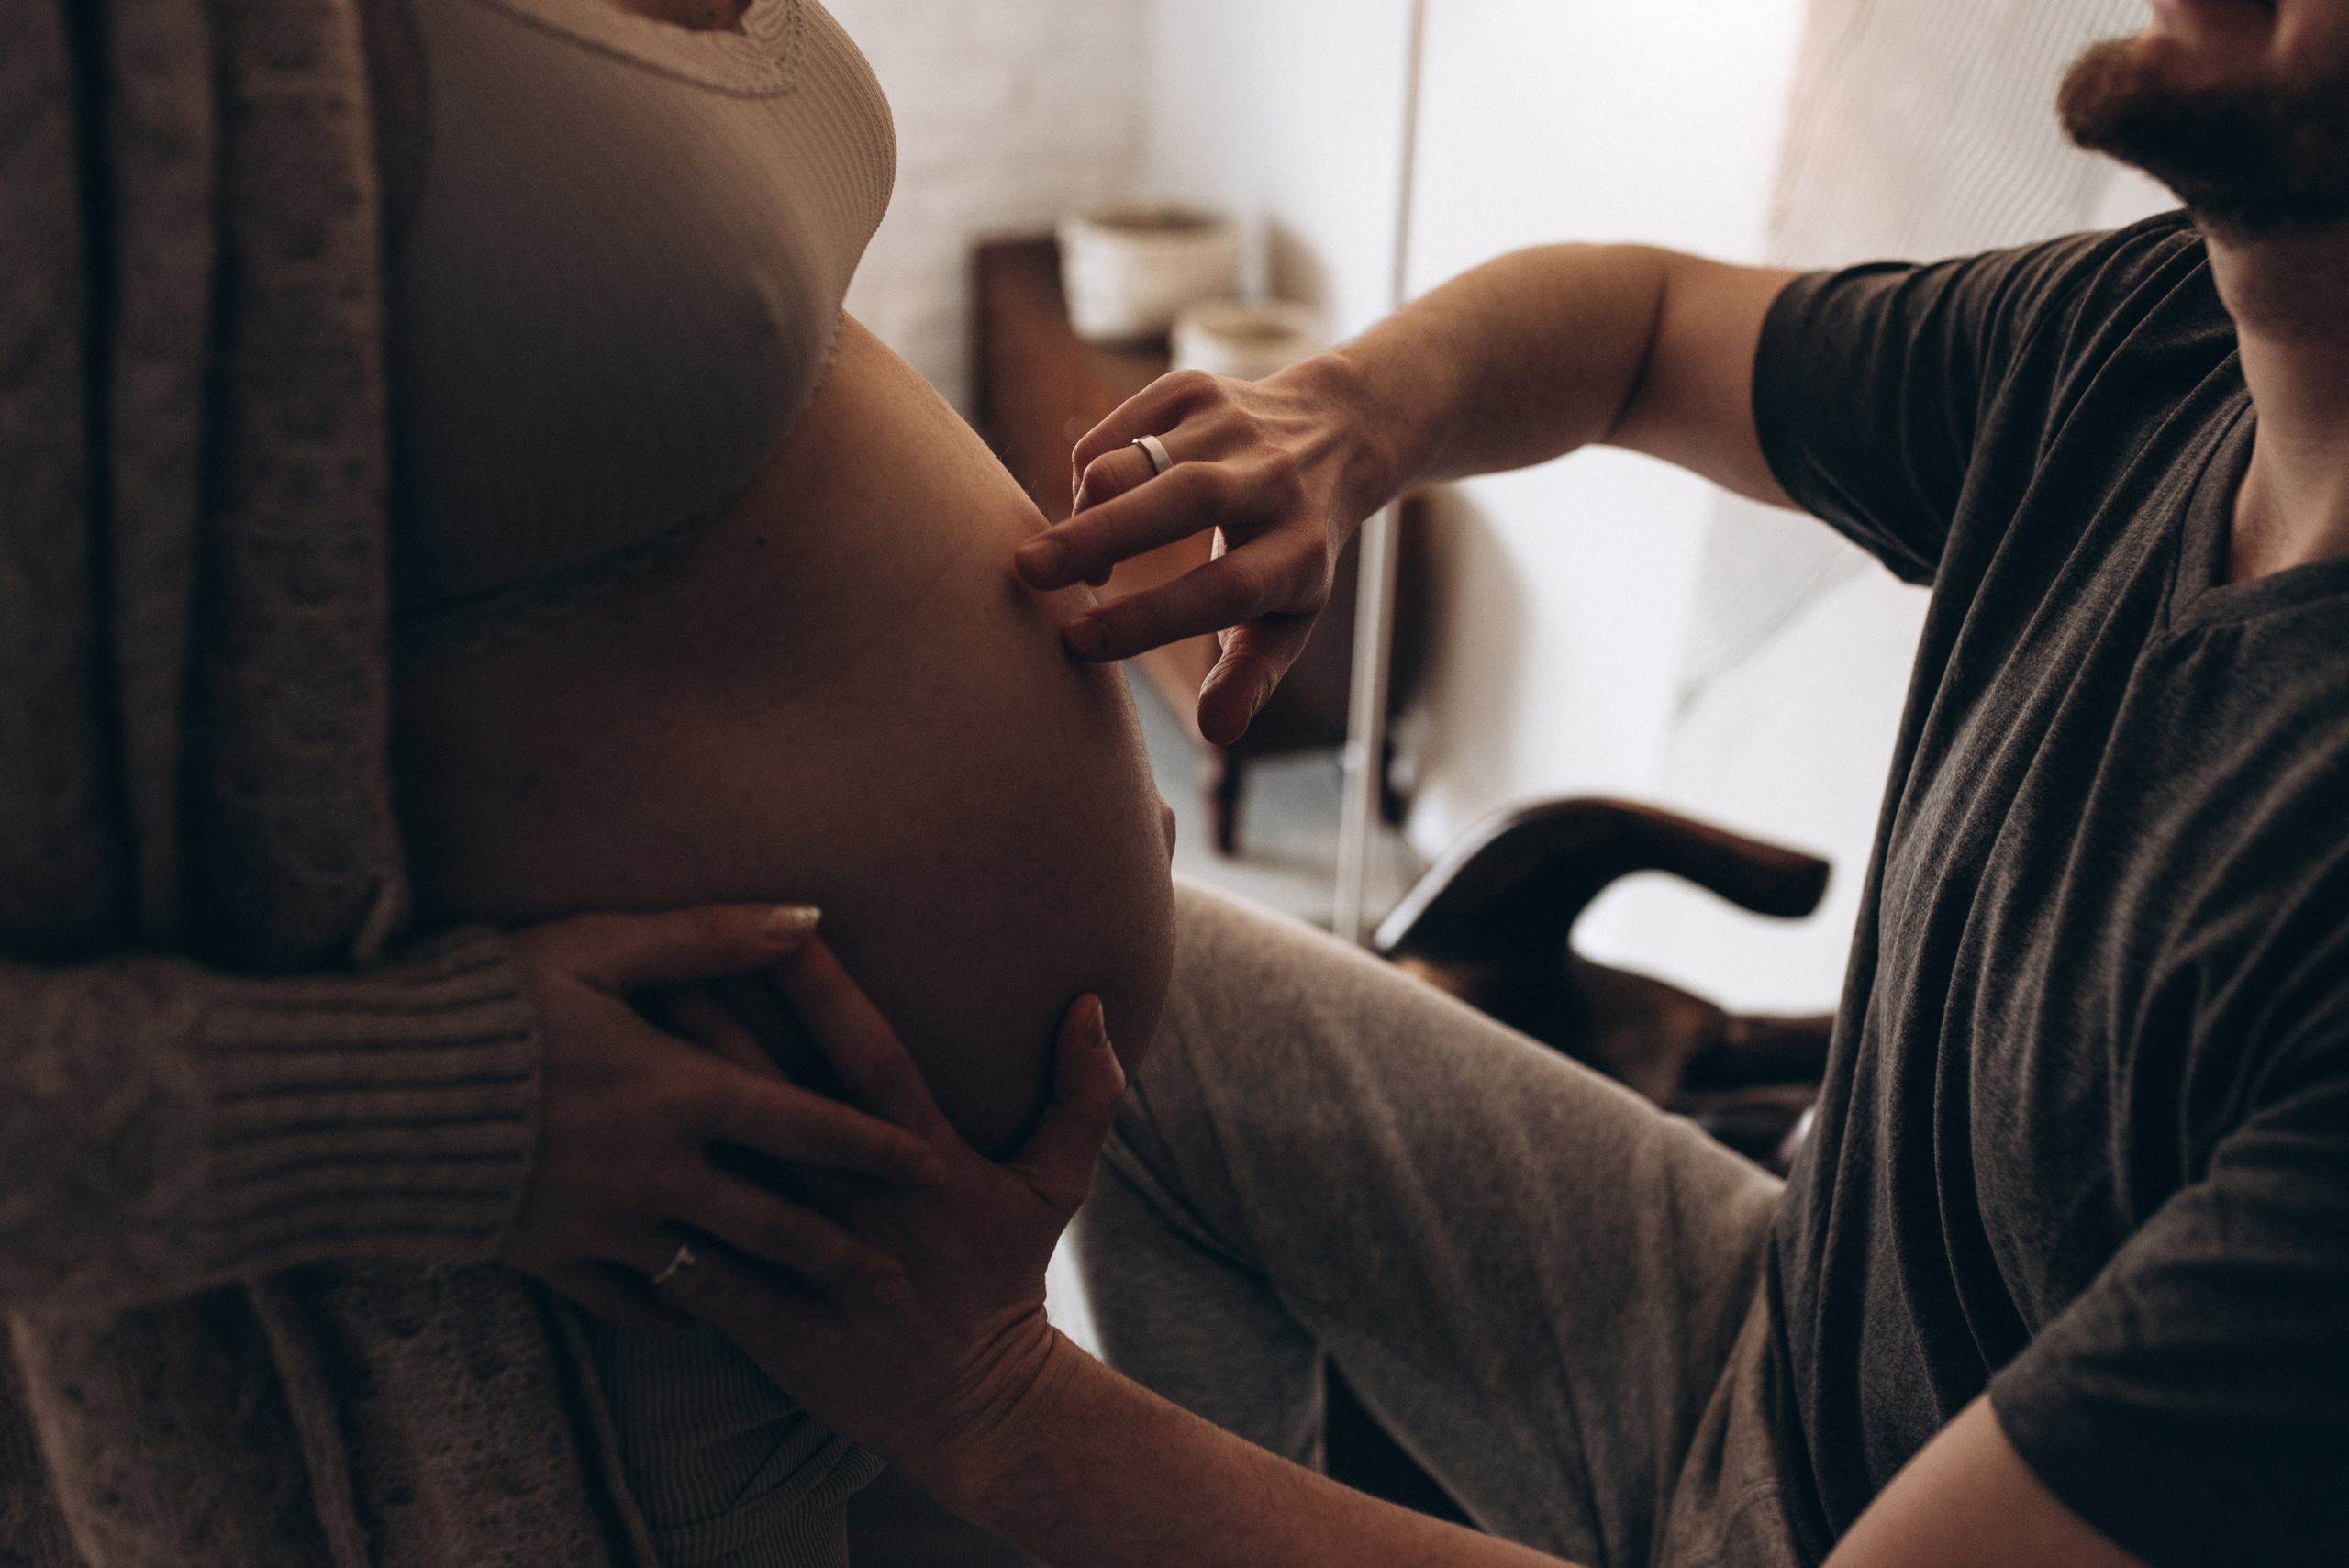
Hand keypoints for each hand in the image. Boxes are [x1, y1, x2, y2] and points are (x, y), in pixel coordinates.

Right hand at [497, 904, 945, 1333]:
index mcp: (683, 1092)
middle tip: (898, 1284)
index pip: (806, 1125)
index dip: (874, 1148)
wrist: (368, 1097)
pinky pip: (625, 1301)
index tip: (931, 1171)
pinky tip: (691, 1319)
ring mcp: (604, 1225)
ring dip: (771, 1296)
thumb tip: (808, 917)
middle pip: (775, 1222)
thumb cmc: (489, 1002)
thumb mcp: (601, 947)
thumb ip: (710, 935)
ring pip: (712, 1273)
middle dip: (841, 1254)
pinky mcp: (548, 1258)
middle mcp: (659, 1171)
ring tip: (818, 1316)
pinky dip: (665, 1311)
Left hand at [652, 934, 1125, 1501]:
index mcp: (927, 1163)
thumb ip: (1082, 1092)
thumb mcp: (1059, 1185)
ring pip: (732, 1184)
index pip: (872, 1060)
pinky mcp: (778, 1334)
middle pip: (778, 1108)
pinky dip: (653, 1244)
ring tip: (604, 1066)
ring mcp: (821, 1274)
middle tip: (654, 963)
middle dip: (715, 1032)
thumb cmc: (1006, 1277)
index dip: (826, 993)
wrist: (979, 1410)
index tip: (780, 924)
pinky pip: (706, 1284)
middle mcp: (868, 1211)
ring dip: (671, 1125)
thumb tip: (1093, 1002)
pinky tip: (589, 1199)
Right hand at [1013, 356, 1392, 744]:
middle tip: (1027, 574)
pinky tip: (1098, 508)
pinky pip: (1116, 431)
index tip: (1081, 642)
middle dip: (1097, 537)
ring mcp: (1233, 424)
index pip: (1224, 590)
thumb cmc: (1294, 547)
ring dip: (1085, 512)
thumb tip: (1217, 733)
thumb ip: (1251, 674)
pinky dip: (1088, 475)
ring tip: (1072, 564)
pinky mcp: (1196, 387)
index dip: (1150, 618)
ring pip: (1136, 460)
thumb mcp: (1291, 615)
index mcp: (1299, 550)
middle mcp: (1271, 480)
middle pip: (1181, 501)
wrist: (1337, 432)